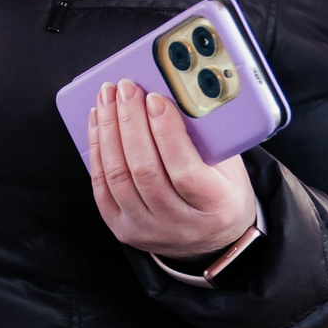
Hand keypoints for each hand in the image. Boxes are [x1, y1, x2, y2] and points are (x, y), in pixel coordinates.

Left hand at [86, 80, 258, 259]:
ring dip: (108, 130)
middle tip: (126, 89)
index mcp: (215, 206)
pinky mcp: (123, 228)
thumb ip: (207, 138)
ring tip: (107, 99)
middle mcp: (179, 224)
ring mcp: (147, 229)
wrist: (213, 238)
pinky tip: (98, 123)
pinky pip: (101, 186)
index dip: (166, 132)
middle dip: (130, 122)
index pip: (185, 171)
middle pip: (144, 171)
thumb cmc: (221, 192)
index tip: (155, 98)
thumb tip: (173, 95)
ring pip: (118, 176)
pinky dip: (97, 150)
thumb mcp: (230, 166)